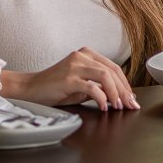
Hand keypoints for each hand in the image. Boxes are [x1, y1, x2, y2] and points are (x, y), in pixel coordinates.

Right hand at [0, 47, 138, 110]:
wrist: (29, 89)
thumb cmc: (55, 88)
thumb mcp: (81, 86)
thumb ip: (99, 86)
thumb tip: (120, 96)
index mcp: (87, 54)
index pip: (114, 67)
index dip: (125, 84)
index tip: (132, 98)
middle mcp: (82, 56)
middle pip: (113, 71)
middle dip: (124, 90)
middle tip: (130, 105)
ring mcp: (75, 66)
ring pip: (105, 77)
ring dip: (116, 93)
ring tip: (118, 106)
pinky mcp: (68, 78)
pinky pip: (92, 87)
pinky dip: (102, 98)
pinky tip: (104, 107)